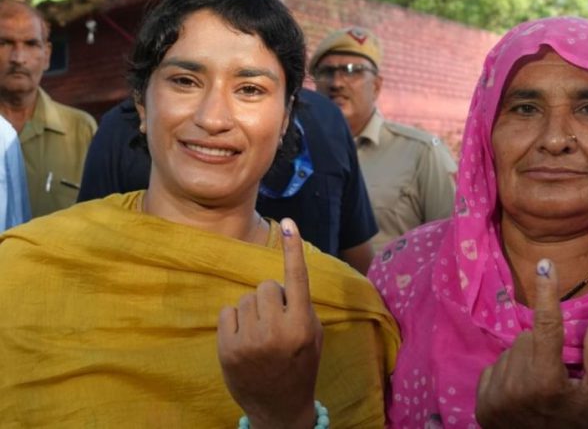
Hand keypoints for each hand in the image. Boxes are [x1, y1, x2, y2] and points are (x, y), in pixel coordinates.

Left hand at [218, 218, 322, 428]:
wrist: (279, 409)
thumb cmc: (301, 366)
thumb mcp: (314, 337)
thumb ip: (302, 308)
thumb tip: (281, 280)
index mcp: (302, 326)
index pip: (297, 279)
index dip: (293, 249)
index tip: (289, 223)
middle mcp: (276, 331)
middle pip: (266, 286)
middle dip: (271, 297)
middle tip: (277, 320)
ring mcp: (249, 341)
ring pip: (246, 298)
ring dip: (254, 310)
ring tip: (261, 334)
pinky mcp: (227, 349)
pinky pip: (229, 311)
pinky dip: (236, 320)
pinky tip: (245, 339)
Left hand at [475, 259, 587, 428]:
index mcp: (547, 380)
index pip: (547, 325)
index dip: (547, 293)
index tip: (545, 265)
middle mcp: (515, 384)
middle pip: (529, 337)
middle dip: (545, 346)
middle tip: (560, 373)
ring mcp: (494, 395)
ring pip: (511, 351)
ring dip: (527, 359)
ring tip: (540, 388)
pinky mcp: (482, 403)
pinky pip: (495, 367)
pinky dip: (509, 373)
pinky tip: (522, 394)